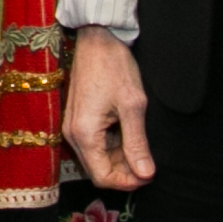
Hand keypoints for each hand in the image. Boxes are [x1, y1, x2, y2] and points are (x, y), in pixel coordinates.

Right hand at [63, 28, 154, 189]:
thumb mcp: (133, 106)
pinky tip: (128, 133)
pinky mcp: (78, 119)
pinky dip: (112, 146)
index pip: (102, 177)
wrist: (98, 39)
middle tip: (149, 162)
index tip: (149, 174)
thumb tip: (145, 173)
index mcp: (84, 134)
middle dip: (124, 172)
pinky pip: (94, 144)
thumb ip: (137, 143)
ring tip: (141, 145)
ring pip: (97, 159)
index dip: (127, 182)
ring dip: (119, 159)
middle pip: (98, 171)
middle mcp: (73, 134)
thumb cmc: (114, 67)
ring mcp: (73, 126)